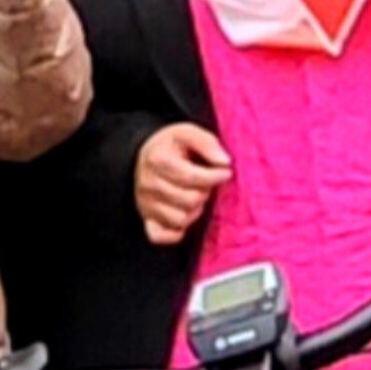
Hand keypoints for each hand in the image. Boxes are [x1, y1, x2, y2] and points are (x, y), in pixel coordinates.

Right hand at [133, 122, 231, 246]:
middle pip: (189, 200)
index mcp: (157, 160)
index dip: (215, 176)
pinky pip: (162, 236)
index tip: (225, 171)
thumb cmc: (171, 146)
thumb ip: (207, 143)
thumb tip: (224, 161)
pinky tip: (184, 215)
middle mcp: (147, 184)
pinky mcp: (146, 219)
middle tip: (206, 183)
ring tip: (195, 195)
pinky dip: (176, 232)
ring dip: (195, 210)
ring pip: (180, 219)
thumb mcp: (188, 133)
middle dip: (205, 191)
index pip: (192, 177)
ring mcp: (145, 204)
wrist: (145, 156)